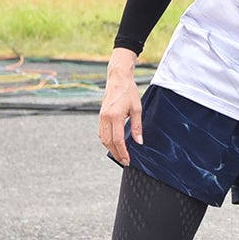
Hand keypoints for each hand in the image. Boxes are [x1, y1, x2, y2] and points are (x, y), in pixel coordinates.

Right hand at [99, 48, 142, 164]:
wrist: (118, 78)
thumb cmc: (129, 91)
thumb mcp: (137, 109)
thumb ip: (137, 126)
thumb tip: (138, 141)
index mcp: (115, 116)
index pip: (117, 140)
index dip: (122, 152)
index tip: (127, 160)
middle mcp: (105, 118)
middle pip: (108, 142)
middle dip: (116, 153)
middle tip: (124, 161)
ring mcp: (101, 117)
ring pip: (103, 138)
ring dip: (110, 148)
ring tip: (120, 154)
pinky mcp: (100, 115)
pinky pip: (101, 132)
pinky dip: (107, 140)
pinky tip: (114, 143)